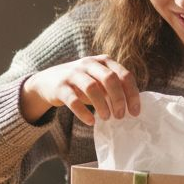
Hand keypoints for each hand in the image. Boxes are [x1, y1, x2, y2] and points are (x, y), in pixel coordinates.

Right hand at [20, 55, 140, 125]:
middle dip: (118, 99)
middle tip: (121, 116)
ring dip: (102, 105)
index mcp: (103, 61)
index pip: (124, 75)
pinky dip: (83, 113)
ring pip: (91, 87)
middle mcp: (89, 64)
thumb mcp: (99, 81)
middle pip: (109, 78)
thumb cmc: (81, 84)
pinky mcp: (60, 86)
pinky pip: (73, 100)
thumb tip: (133, 107)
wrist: (48, 81)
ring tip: (106, 118)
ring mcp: (73, 73)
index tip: (135, 112)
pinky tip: (90, 122)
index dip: (132, 94)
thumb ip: (114, 89)